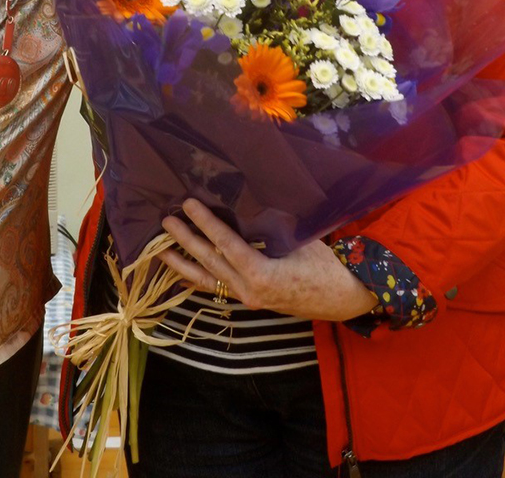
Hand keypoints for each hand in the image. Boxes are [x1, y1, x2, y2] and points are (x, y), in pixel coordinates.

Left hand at [161, 199, 376, 321]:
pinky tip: (183, 273)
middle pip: (210, 262)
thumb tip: (244, 205)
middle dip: (186, 240)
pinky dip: (198, 279)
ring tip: (161, 251)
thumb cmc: (324, 266)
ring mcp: (248, 299)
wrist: (342, 297)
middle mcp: (249, 291)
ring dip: (184, 264)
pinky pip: (218, 288)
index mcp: (262, 275)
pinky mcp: (250, 300)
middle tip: (166, 220)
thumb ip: (269, 227)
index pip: (225, 244)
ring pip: (208, 280)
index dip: (205, 223)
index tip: (189, 204)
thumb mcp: (299, 241)